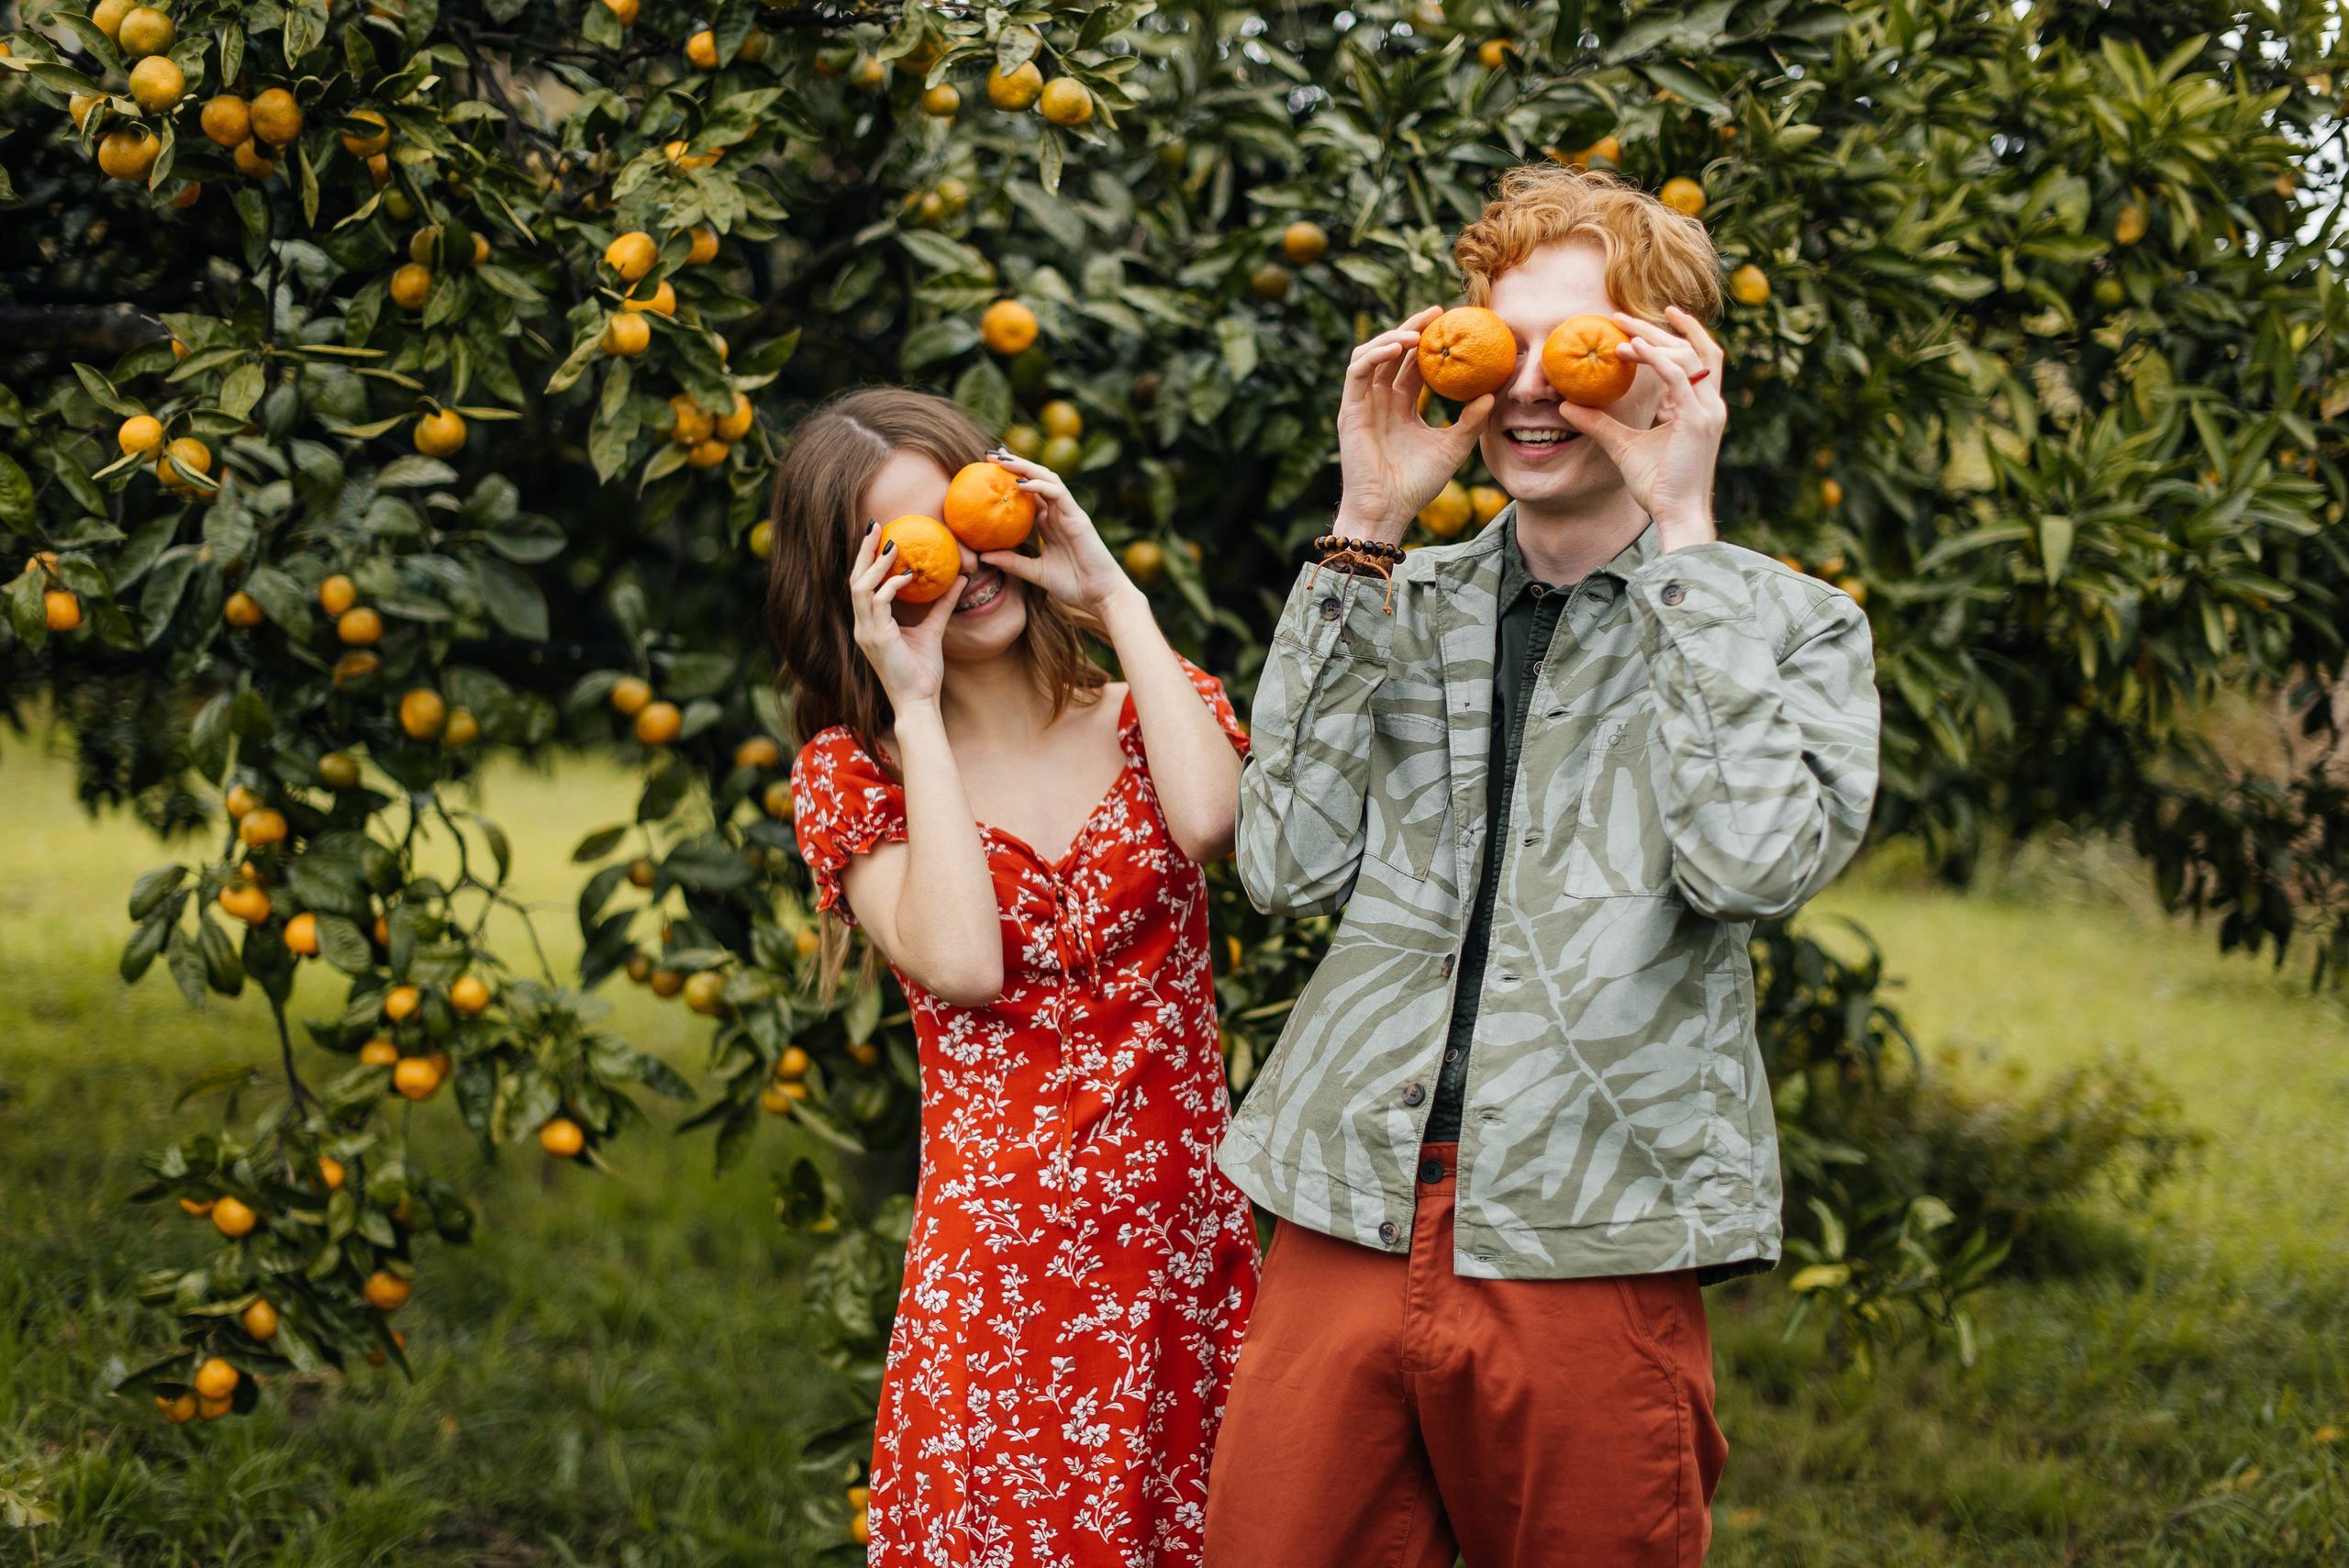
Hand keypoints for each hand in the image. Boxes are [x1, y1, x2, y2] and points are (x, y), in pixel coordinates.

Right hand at [848, 519, 960, 709]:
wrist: (919, 702)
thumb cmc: (922, 672)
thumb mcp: (934, 630)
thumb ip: (943, 605)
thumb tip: (959, 578)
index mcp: (870, 623)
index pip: (862, 583)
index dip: (866, 558)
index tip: (877, 534)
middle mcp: (862, 625)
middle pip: (855, 578)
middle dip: (863, 550)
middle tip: (874, 524)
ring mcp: (866, 632)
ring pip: (860, 587)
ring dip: (875, 564)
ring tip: (890, 545)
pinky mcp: (877, 639)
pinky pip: (878, 602)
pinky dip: (890, 586)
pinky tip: (907, 575)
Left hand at [977, 452, 1133, 616]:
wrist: (1101, 596)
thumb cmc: (1074, 585)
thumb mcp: (1035, 573)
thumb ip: (1012, 562)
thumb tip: (982, 556)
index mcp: (1050, 522)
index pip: (1028, 492)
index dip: (1010, 477)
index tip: (987, 468)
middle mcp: (1059, 512)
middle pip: (1036, 478)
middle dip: (1014, 463)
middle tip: (990, 454)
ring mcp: (1069, 512)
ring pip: (1047, 478)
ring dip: (1025, 466)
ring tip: (1002, 459)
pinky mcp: (1078, 517)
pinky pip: (1058, 494)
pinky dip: (1040, 485)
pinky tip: (1020, 483)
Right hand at [1333, 306, 1494, 543]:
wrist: (1389, 510)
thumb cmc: (1417, 485)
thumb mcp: (1452, 449)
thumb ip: (1471, 422)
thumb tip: (1494, 394)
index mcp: (1401, 405)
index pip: (1413, 363)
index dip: (1429, 341)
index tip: (1452, 322)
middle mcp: (1380, 400)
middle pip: (1392, 352)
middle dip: (1412, 328)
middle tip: (1437, 313)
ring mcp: (1363, 404)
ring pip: (1371, 355)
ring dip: (1392, 337)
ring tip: (1418, 332)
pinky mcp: (1349, 410)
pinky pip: (1357, 372)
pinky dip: (1375, 354)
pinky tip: (1399, 348)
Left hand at [1559, 307, 1727, 550]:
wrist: (1675, 514)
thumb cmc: (1657, 485)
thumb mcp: (1623, 446)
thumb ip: (1600, 423)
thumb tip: (1567, 406)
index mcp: (1700, 407)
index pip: (1694, 358)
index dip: (1672, 336)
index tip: (1639, 324)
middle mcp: (1710, 404)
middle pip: (1693, 349)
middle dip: (1659, 329)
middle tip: (1622, 316)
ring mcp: (1708, 410)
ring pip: (1688, 356)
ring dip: (1653, 340)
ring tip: (1621, 332)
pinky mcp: (1698, 420)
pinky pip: (1678, 377)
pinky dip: (1657, 359)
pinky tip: (1632, 349)